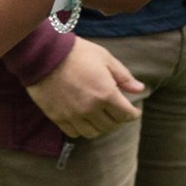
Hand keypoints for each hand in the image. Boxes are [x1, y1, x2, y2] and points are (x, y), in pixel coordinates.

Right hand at [27, 37, 144, 139]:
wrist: (45, 55)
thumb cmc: (78, 53)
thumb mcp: (106, 59)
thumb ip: (124, 77)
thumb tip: (140, 89)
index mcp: (105, 94)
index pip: (125, 115)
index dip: (133, 114)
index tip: (134, 112)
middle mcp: (90, 109)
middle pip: (110, 126)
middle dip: (118, 120)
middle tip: (118, 113)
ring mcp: (73, 115)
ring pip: (93, 133)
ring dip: (101, 127)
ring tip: (102, 118)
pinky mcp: (58, 117)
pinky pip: (74, 133)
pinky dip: (82, 130)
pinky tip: (84, 121)